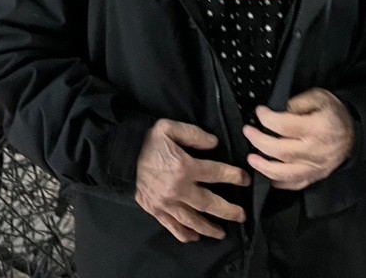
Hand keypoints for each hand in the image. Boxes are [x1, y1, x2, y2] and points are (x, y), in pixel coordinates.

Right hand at [134, 118, 250, 242]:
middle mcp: (178, 188)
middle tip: (241, 215)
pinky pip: (173, 227)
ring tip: (221, 233)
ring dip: (209, 228)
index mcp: (184, 166)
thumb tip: (214, 144)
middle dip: (228, 210)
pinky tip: (195, 237)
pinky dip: (185, 234)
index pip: (216, 173)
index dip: (233, 176)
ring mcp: (167, 203)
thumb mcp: (169, 128)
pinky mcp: (156, 210)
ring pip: (193, 220)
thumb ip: (194, 134)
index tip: (245, 180)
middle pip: (209, 203)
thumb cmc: (146, 141)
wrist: (120, 156)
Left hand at [243, 88, 354, 189]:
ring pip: (286, 173)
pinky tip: (267, 176)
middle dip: (260, 142)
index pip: (286, 126)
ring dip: (265, 167)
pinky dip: (280, 183)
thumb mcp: (320, 97)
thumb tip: (279, 110)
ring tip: (251, 158)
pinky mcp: (316, 177)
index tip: (259, 112)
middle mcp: (316, 151)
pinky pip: (295, 184)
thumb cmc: (335, 114)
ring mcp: (316, 167)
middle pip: (282, 151)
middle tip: (248, 132)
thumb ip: (298, 102)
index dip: (268, 119)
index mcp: (318, 128)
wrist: (355, 134)